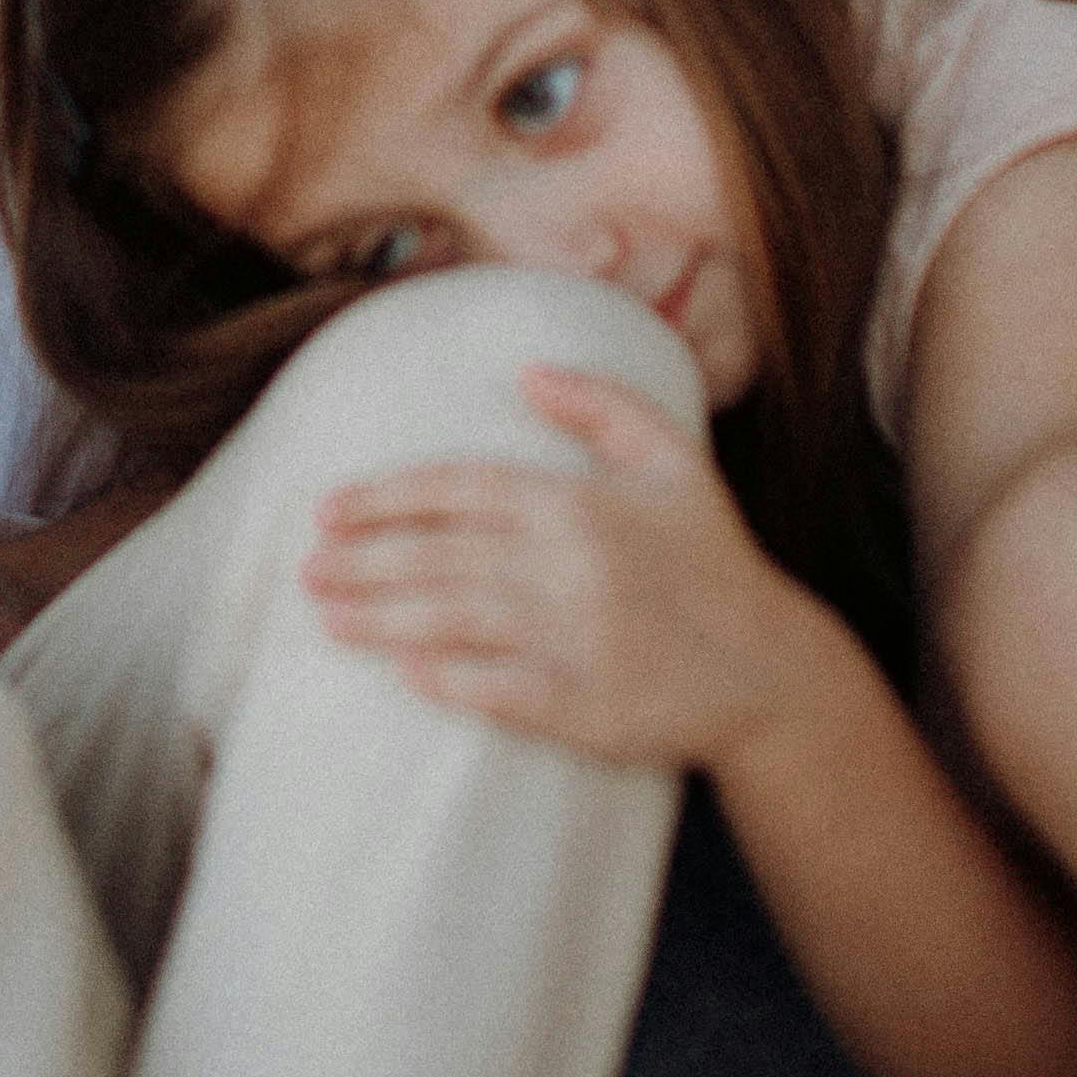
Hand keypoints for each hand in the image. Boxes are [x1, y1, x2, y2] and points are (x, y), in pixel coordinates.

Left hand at [303, 368, 826, 767]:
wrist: (772, 673)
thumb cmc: (713, 561)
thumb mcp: (674, 461)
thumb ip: (601, 405)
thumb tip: (527, 372)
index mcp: (579, 503)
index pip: (460, 487)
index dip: (386, 496)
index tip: (327, 508)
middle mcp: (570, 564)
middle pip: (439, 554)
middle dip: (361, 559)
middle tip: (304, 566)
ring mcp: (576, 637)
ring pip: (453, 619)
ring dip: (380, 617)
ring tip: (324, 615)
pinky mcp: (586, 705)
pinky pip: (498, 689)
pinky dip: (446, 679)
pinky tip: (401, 672)